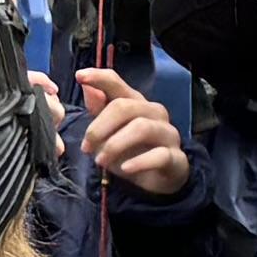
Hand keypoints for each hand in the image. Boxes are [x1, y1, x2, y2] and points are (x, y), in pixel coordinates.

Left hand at [73, 66, 189, 197]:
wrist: (159, 180)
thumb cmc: (132, 152)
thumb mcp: (109, 133)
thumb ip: (99, 110)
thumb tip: (87, 87)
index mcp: (136, 103)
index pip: (117, 83)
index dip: (99, 77)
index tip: (80, 76)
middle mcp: (154, 113)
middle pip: (125, 107)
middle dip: (100, 127)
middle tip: (86, 148)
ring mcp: (168, 134)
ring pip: (142, 128)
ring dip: (115, 145)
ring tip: (100, 162)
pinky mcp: (177, 157)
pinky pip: (160, 155)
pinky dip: (139, 162)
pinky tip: (125, 169)